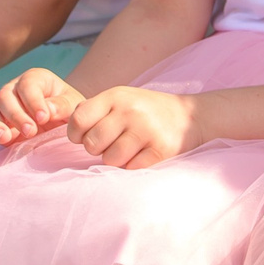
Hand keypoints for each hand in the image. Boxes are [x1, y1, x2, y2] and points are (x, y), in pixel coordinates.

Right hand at [0, 68, 83, 145]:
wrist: (64, 122)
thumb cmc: (69, 109)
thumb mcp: (73, 104)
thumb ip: (62, 105)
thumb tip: (47, 109)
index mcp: (35, 79)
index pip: (28, 85)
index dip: (33, 101)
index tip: (43, 118)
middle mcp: (15, 89)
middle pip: (5, 96)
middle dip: (16, 115)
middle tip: (30, 131)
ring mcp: (3, 107)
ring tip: (5, 138)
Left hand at [67, 86, 198, 169]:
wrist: (193, 115)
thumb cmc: (148, 111)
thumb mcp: (122, 99)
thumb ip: (95, 110)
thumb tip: (70, 129)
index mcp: (116, 96)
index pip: (78, 120)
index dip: (76, 134)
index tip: (86, 136)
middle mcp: (130, 110)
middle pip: (91, 144)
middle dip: (99, 149)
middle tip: (114, 143)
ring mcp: (147, 129)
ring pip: (110, 159)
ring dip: (117, 160)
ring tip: (130, 149)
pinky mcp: (161, 149)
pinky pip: (131, 168)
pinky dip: (134, 166)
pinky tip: (144, 154)